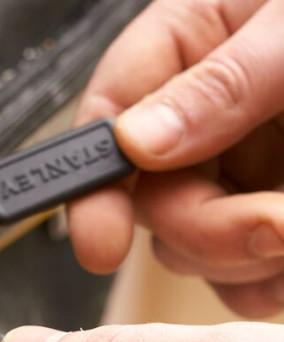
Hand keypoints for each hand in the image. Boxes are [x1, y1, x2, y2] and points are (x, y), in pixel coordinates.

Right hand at [69, 0, 283, 317]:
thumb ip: (221, 84)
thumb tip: (138, 142)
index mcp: (193, 48)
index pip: (107, 122)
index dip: (91, 189)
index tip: (101, 243)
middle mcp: (207, 122)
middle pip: (154, 206)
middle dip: (209, 229)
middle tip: (275, 226)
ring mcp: (244, 175)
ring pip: (198, 253)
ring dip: (250, 257)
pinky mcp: (281, 219)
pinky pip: (253, 279)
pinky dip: (279, 278)